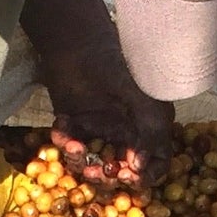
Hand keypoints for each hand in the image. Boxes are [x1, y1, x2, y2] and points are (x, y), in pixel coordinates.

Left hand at [22, 0, 175, 189]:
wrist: (76, 41)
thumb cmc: (114, 62)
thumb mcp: (140, 95)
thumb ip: (149, 128)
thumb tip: (142, 167)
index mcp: (147, 127)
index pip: (155, 162)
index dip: (145, 176)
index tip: (129, 175)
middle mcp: (125, 133)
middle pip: (121, 170)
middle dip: (107, 176)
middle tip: (94, 172)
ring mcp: (99, 130)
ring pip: (92, 163)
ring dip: (81, 161)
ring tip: (73, 146)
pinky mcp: (74, 126)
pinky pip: (70, 146)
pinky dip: (63, 142)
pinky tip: (61, 126)